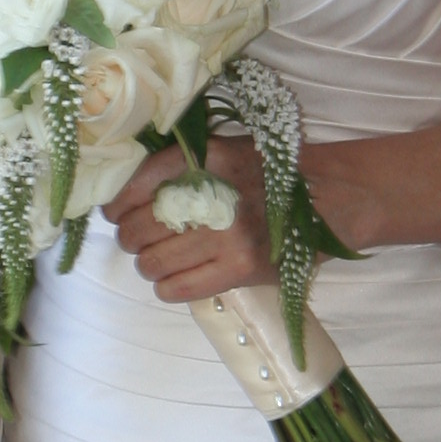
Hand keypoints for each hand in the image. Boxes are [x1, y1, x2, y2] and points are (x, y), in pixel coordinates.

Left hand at [105, 138, 276, 303]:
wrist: (325, 197)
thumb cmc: (265, 174)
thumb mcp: (220, 153)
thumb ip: (176, 168)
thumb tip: (123, 196)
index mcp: (205, 159)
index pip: (137, 185)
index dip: (116, 206)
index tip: (115, 215)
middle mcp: (213, 196)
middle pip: (138, 228)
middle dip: (130, 238)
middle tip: (139, 239)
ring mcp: (228, 236)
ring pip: (153, 262)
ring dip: (149, 264)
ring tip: (160, 258)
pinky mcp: (241, 269)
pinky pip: (179, 288)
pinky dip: (166, 286)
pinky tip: (174, 277)